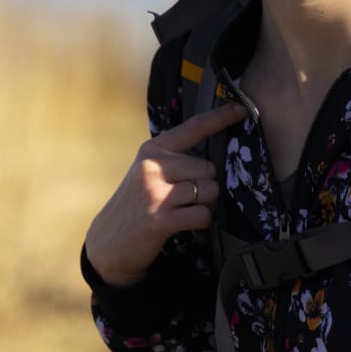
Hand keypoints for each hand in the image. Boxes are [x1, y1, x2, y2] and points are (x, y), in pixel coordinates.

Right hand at [83, 101, 245, 287]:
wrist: (108, 243)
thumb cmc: (137, 205)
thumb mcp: (147, 172)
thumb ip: (174, 160)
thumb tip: (215, 154)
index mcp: (153, 150)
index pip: (193, 128)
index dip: (221, 117)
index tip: (242, 108)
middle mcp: (153, 166)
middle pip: (209, 168)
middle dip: (205, 185)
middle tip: (183, 199)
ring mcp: (156, 192)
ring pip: (209, 190)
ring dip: (204, 204)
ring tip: (181, 211)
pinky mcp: (161, 218)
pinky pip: (204, 214)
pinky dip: (201, 221)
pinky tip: (183, 224)